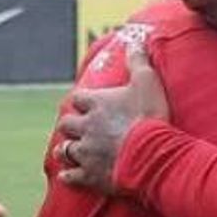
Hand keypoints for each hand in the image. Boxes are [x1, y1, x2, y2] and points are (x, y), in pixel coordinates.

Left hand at [55, 46, 168, 195]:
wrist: (151, 154)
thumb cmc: (149, 116)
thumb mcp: (148, 81)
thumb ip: (139, 60)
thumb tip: (135, 40)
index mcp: (96, 103)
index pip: (79, 98)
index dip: (84, 100)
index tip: (88, 102)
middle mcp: (85, 126)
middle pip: (67, 123)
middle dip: (71, 125)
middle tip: (77, 127)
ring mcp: (85, 152)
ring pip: (64, 149)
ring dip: (66, 149)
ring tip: (69, 150)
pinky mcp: (89, 175)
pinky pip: (70, 177)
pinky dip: (69, 176)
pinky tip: (68, 176)